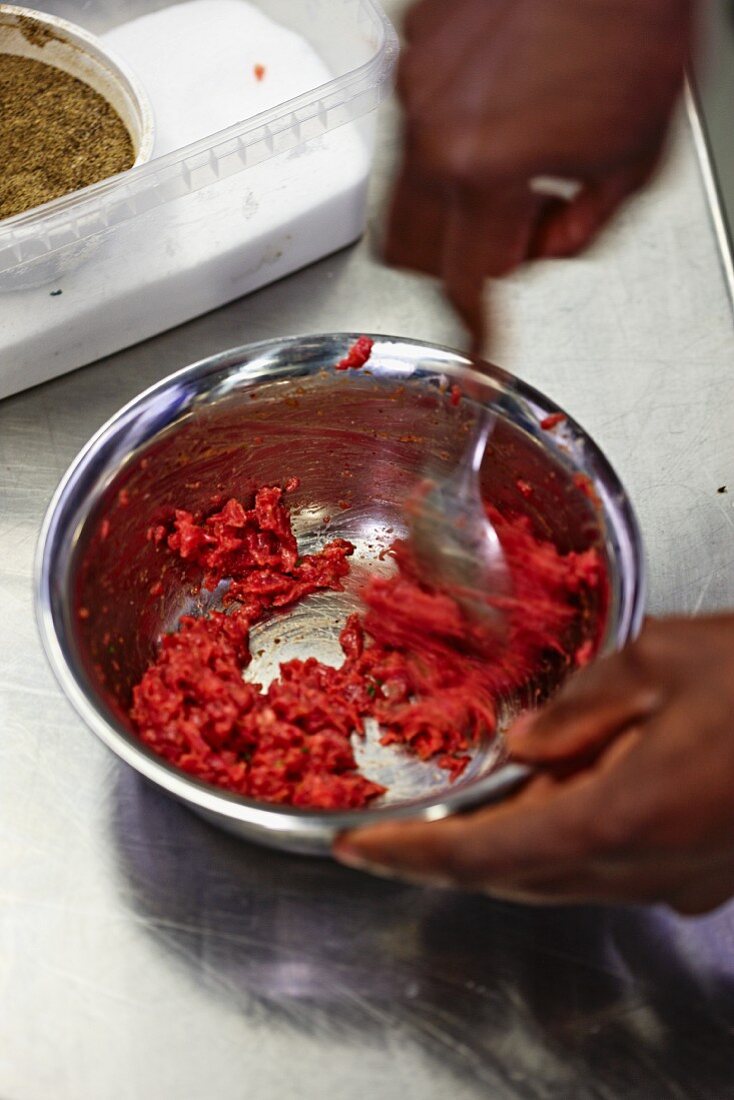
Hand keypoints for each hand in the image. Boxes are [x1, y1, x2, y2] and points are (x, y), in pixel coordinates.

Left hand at [334, 616, 733, 913]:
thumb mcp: (661, 659)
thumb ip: (577, 709)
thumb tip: (521, 748)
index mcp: (623, 812)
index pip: (487, 852)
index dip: (413, 855)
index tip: (358, 849)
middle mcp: (647, 865)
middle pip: (517, 874)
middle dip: (452, 851)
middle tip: (402, 824)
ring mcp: (678, 879)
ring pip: (560, 878)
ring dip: (506, 845)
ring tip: (470, 800)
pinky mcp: (700, 874)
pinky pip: (606, 870)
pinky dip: (561, 840)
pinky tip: (558, 794)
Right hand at [385, 0, 692, 347]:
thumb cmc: (637, 20)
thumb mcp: (637, 158)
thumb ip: (582, 232)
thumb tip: (542, 251)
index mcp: (485, 165)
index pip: (464, 283)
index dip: (474, 329)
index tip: (477, 346)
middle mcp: (432, 124)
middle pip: (404, 249)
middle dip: (448, 262)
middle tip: (501, 243)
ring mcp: (416, 78)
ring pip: (402, 184)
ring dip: (449, 198)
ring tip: (514, 159)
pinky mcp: (416, 39)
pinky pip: (415, 116)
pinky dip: (451, 132)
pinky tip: (502, 104)